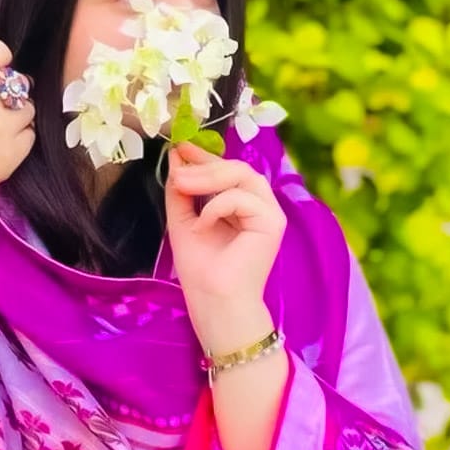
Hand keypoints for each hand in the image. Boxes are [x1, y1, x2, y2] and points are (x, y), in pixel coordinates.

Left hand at [165, 141, 286, 348]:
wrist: (214, 302)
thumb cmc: (201, 270)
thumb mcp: (183, 222)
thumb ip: (182, 192)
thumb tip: (176, 158)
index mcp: (241, 207)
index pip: (227, 172)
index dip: (205, 157)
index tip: (180, 147)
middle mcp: (259, 207)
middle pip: (237, 168)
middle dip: (204, 164)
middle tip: (177, 167)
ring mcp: (270, 214)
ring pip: (242, 176)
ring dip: (207, 177)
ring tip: (182, 186)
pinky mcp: (273, 223)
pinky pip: (241, 197)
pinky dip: (216, 207)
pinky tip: (202, 226)